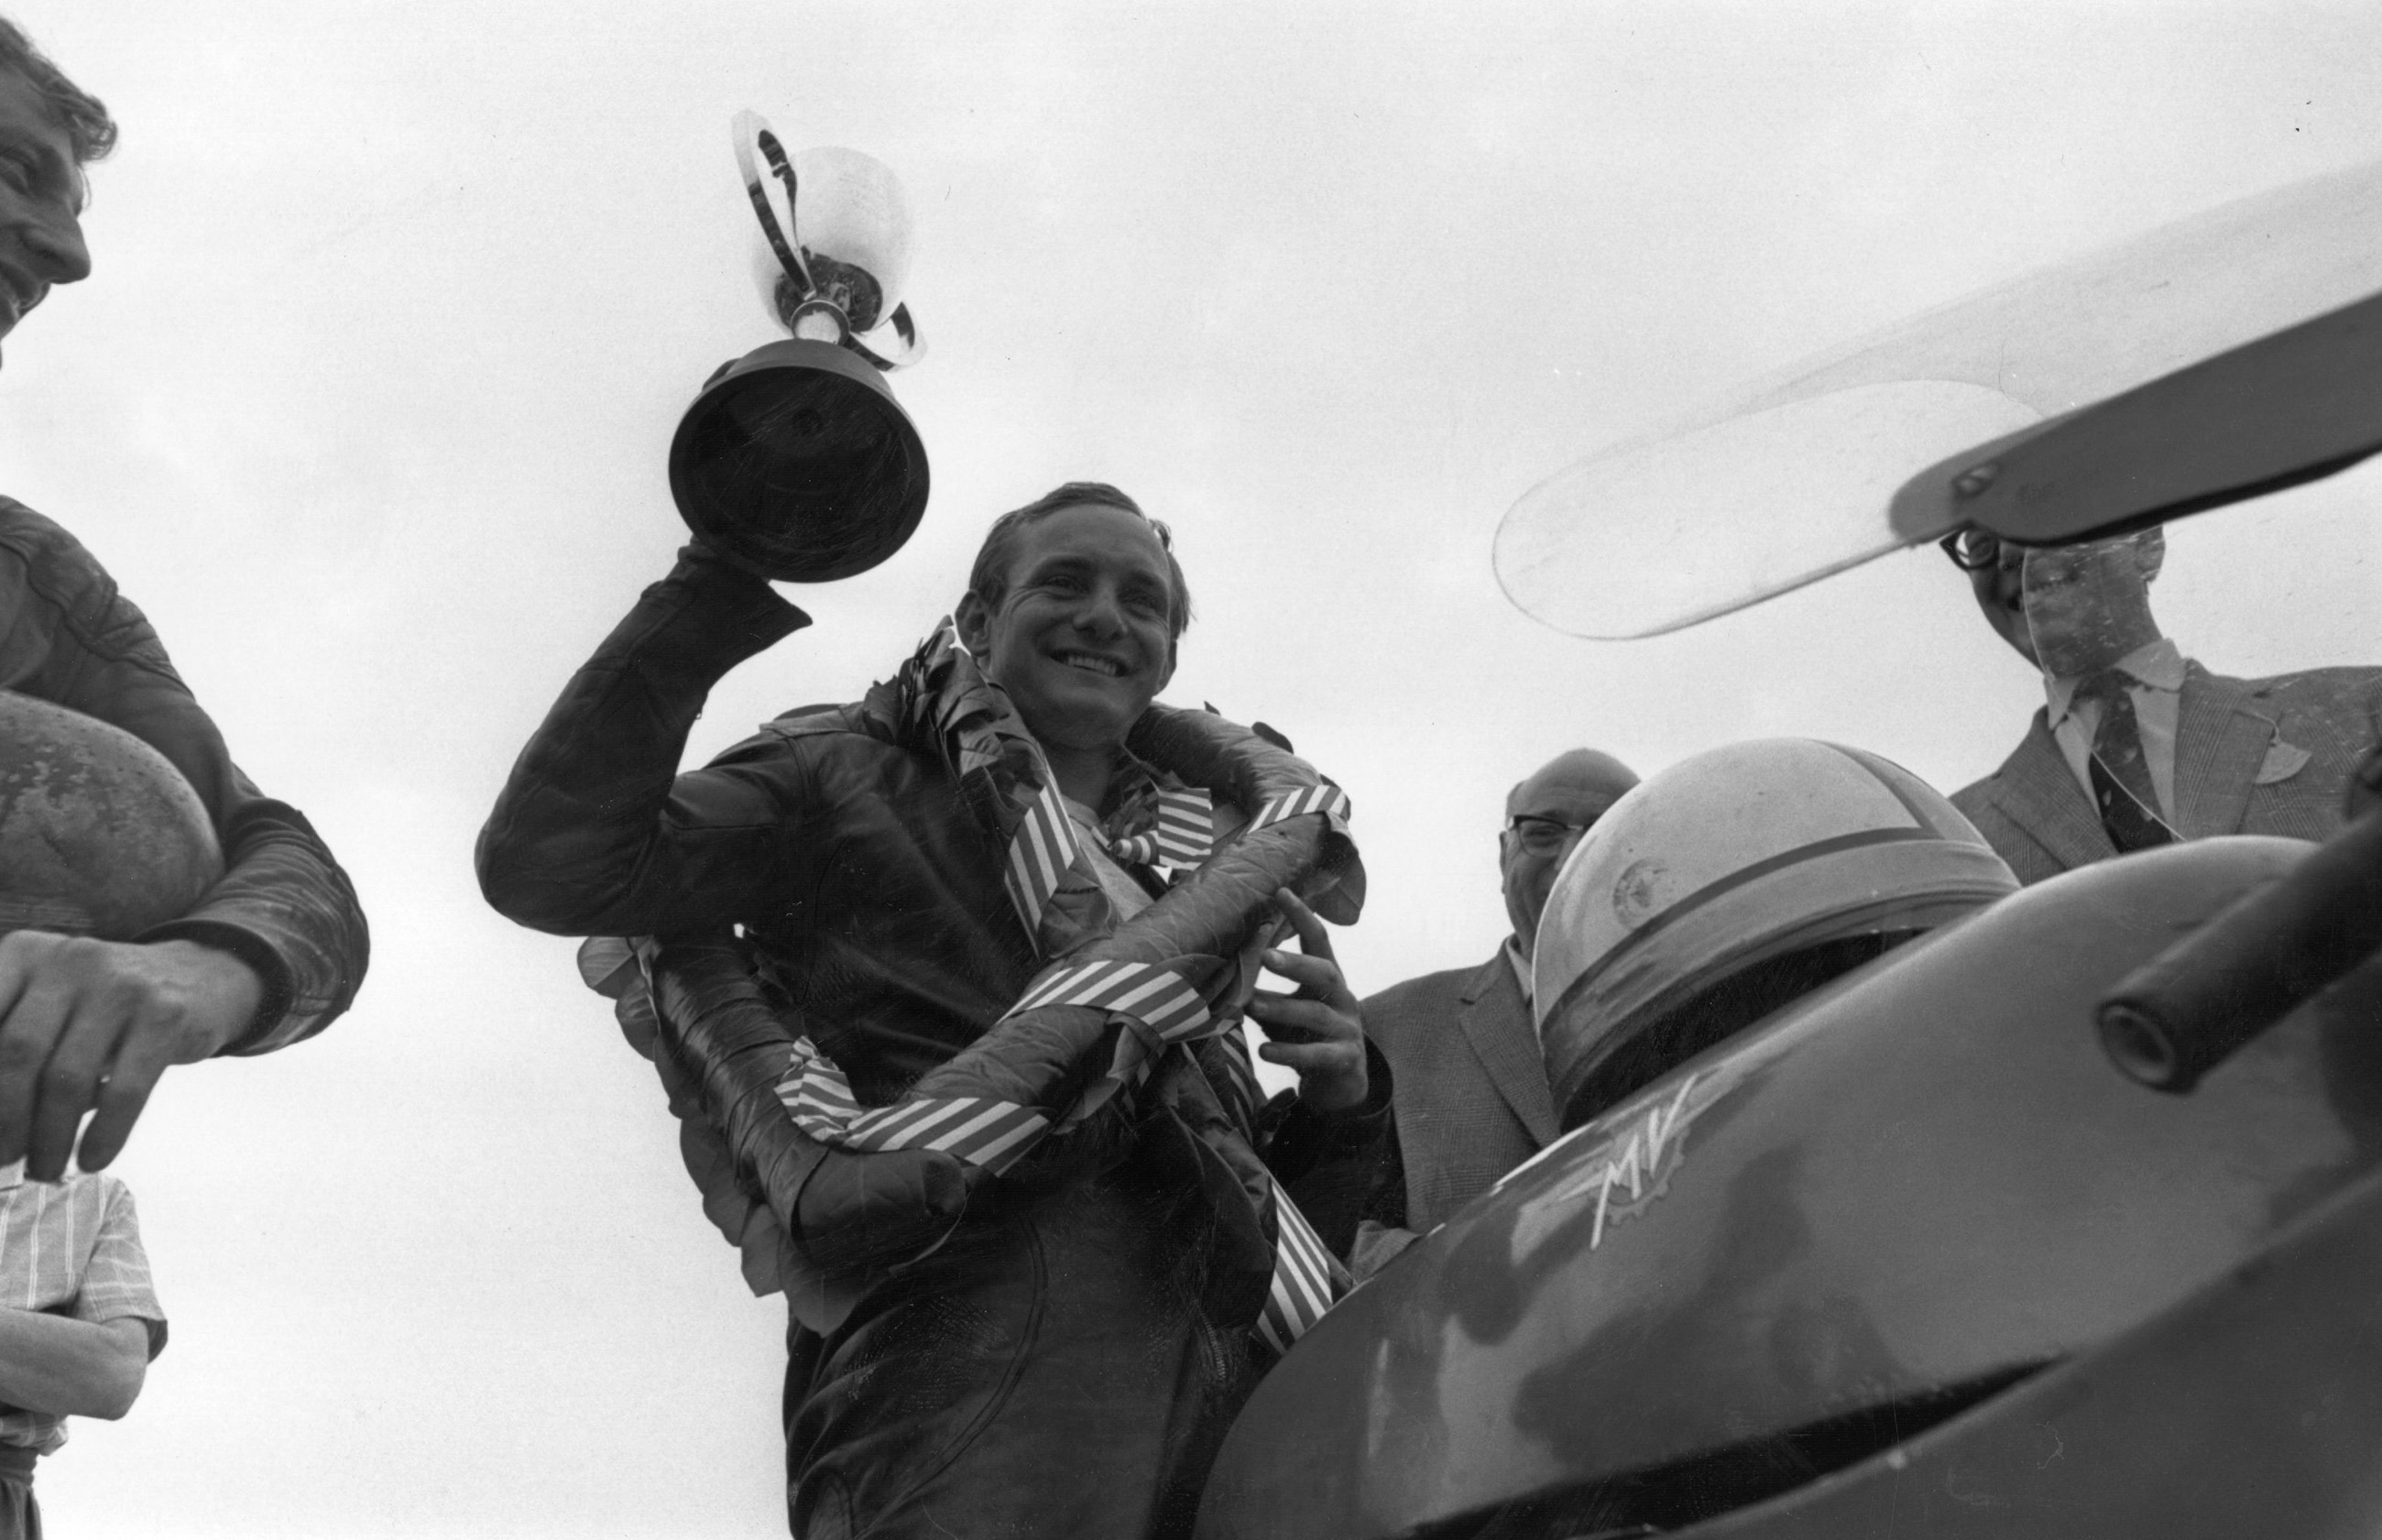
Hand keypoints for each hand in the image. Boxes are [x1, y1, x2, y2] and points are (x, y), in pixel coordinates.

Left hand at [0, 934, 262, 1178]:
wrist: (199, 977)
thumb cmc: (103, 1007)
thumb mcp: (50, 1004)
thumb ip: (13, 1049)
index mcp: (24, 954)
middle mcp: (69, 960)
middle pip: (18, 1052)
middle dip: (5, 1117)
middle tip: (3, 1159)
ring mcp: (121, 985)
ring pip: (67, 1078)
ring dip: (49, 1138)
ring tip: (45, 1169)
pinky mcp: (166, 1015)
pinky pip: (125, 1090)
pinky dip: (103, 1135)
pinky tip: (92, 1160)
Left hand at [1246, 887, 1367, 1113]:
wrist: (1340, 1086)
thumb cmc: (1308, 1038)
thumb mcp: (1287, 1012)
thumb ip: (1263, 994)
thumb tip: (1222, 974)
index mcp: (1329, 979)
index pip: (1319, 941)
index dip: (1302, 916)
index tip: (1281, 892)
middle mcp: (1343, 998)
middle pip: (1324, 972)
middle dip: (1295, 963)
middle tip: (1265, 957)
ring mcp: (1347, 1029)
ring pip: (1316, 1013)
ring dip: (1282, 1008)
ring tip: (1251, 1006)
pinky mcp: (1346, 1059)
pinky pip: (1318, 1055)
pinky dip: (1291, 1052)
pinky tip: (1265, 1052)